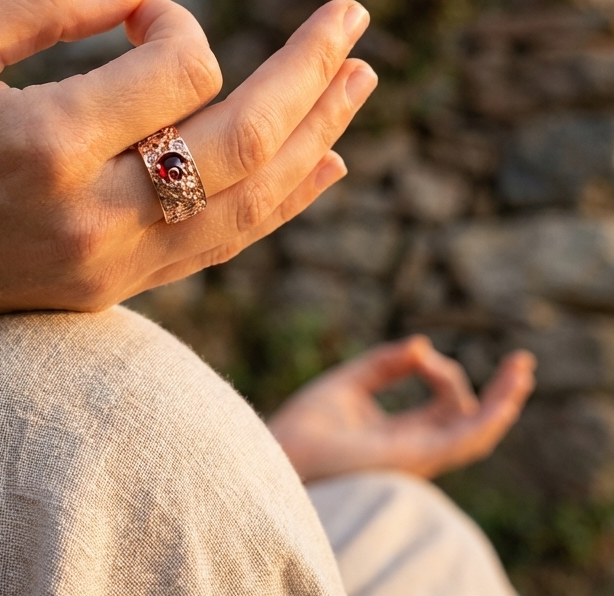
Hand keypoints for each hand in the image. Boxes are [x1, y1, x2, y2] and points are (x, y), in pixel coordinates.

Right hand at [0, 0, 376, 350]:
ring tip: (362, 80)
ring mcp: (107, 265)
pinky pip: (218, 244)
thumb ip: (43, 1)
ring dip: (315, 135)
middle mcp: (90, 216)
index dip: (173, 22)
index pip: (176, 69)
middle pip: (244, 142)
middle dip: (309, 73)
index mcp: (43, 145)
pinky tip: (322, 163)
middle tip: (355, 17)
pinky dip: (278, 200)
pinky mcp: (108, 289)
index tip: (134, 14)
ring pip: (248, 203)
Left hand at [267, 336, 535, 482]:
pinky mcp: (415, 457)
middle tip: (522, 361)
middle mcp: (417, 450)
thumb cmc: (305, 425)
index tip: (418, 352)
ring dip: (503, 401)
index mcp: (402, 435)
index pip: (446, 406)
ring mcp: (419, 457)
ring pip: (478, 432)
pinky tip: (504, 396)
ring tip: (521, 369)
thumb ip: (383, 364)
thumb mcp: (347, 383)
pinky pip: (464, 442)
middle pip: (470, 420)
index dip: (443, 371)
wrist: (283, 450)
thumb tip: (421, 345)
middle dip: (499, 392)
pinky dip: (487, 418)